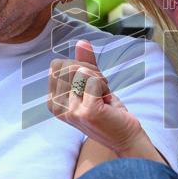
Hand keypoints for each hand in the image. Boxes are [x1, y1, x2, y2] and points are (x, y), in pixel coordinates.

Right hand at [48, 40, 145, 154]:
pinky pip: (94, 79)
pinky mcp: (86, 111)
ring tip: (103, 97)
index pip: (58, 65)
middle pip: (69, 65)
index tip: (91, 86)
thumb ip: (85, 64)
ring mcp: (70, 110)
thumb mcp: (93, 84)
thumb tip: (82, 42)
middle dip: (90, 72)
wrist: (125, 136)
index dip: (79, 68)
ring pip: (82, 70)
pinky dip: (104, 86)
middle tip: (99, 92)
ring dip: (99, 80)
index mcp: (52, 101)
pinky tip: (107, 102)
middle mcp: (56, 107)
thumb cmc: (108, 111)